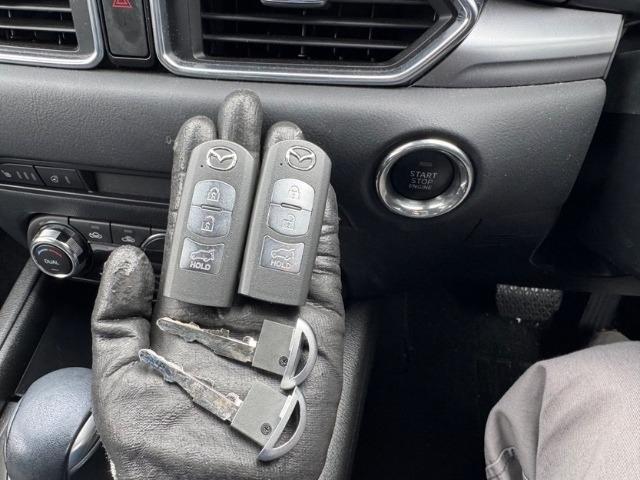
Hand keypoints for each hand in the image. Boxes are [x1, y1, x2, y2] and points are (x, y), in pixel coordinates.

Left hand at [91, 91, 343, 479]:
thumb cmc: (164, 452)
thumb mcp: (120, 379)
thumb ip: (116, 314)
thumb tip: (128, 255)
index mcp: (185, 308)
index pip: (191, 228)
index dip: (192, 180)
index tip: (196, 134)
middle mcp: (233, 301)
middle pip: (239, 219)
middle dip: (239, 164)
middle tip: (242, 113)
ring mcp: (277, 311)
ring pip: (281, 233)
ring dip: (282, 183)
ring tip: (283, 136)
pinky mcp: (317, 328)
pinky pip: (318, 267)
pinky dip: (318, 224)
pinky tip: (315, 186)